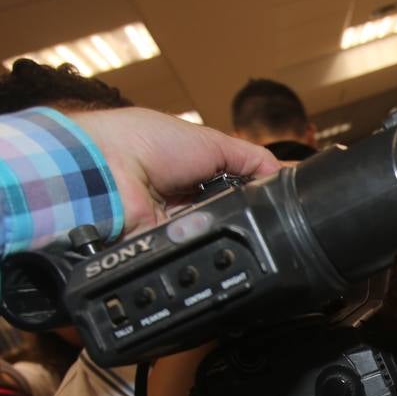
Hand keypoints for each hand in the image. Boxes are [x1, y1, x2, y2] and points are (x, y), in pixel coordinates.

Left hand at [69, 108, 282, 234]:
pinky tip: (213, 228)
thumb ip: (252, 160)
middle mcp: (191, 206)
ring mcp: (181, 231)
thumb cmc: (145, 142)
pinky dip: (209, 241)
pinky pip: (201, 253)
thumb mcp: (212, 142)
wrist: (105, 169)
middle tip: (270, 207)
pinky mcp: (172, 253)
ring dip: (232, 224)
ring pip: (225, 238)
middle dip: (252, 212)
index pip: (243, 192)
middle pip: (238, 218)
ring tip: (231, 210)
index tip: (292, 198)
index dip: (264, 195)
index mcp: (199, 176)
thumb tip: (287, 176)